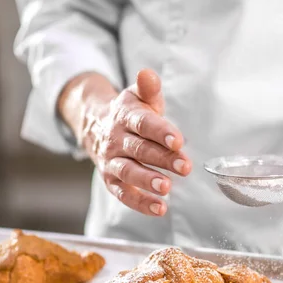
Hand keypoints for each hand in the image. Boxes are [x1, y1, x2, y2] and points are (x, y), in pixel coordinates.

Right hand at [71, 69, 191, 215]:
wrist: (97, 128)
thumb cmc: (131, 114)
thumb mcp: (138, 97)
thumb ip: (148, 88)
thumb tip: (148, 73)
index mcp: (124, 116)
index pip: (142, 124)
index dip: (160, 131)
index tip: (178, 141)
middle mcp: (115, 139)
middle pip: (139, 149)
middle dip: (162, 159)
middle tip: (184, 167)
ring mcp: (112, 161)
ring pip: (128, 172)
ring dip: (147, 181)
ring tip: (166, 188)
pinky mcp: (111, 180)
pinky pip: (123, 194)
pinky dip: (140, 203)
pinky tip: (160, 209)